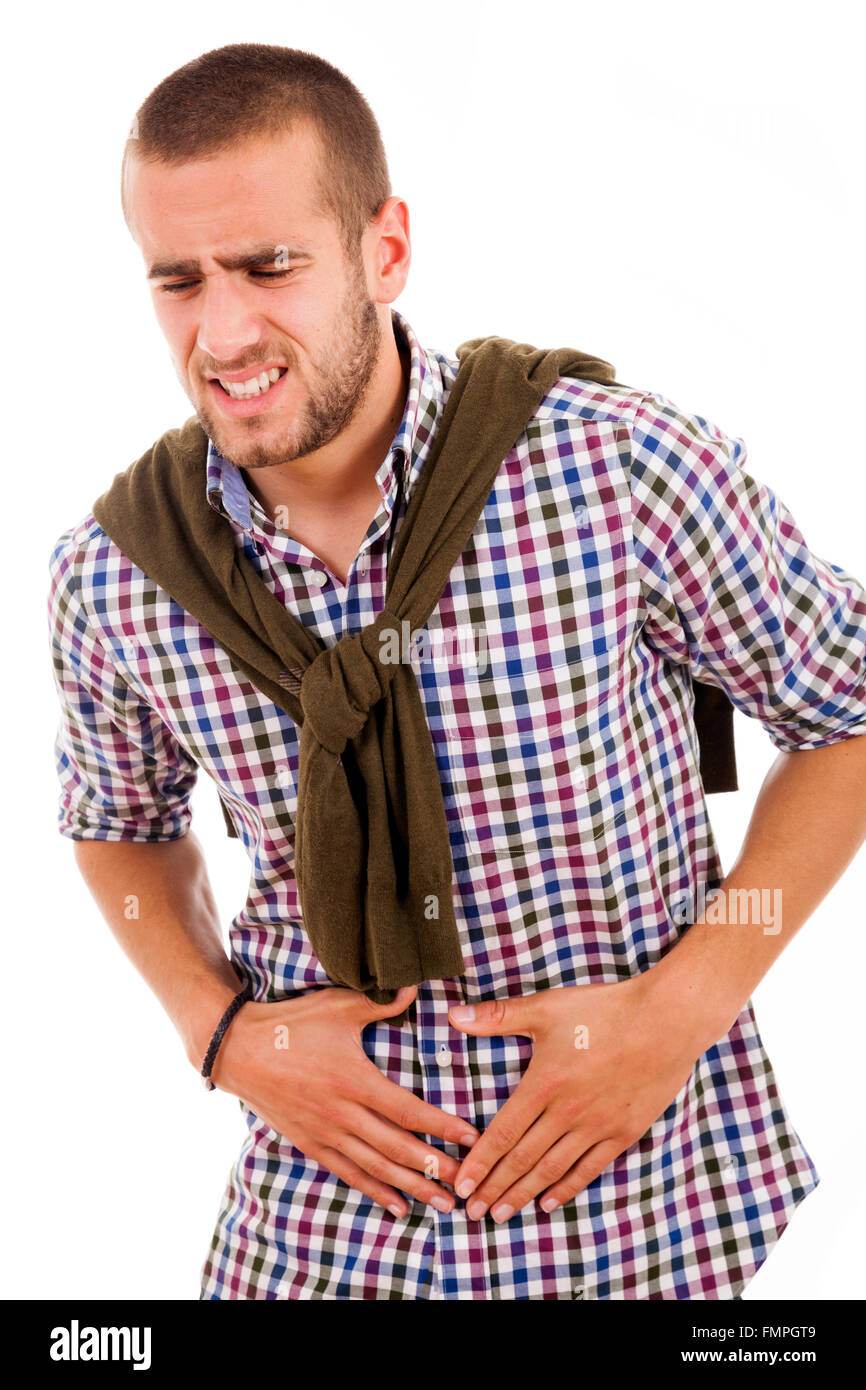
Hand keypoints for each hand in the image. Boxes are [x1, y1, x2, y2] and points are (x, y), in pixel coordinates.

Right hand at [213, 984, 478, 1219]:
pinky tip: (397, 1206)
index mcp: (355, 1080)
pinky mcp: (310, 1143)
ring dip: (412, 1186)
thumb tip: (415, 987)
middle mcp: (343, 1114)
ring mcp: (325, 1133)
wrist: (238, 1050)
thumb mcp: (339, 1006)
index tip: (471, 1138)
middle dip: (435, 1168)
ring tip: (442, 1203)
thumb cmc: (292, 1024)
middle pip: (398, 1148)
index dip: (442, 1127)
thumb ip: (380, 1003)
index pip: (408, 1111)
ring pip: (377, 1167)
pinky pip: (348, 1173)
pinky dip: (374, 1190)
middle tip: (466, 1185)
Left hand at [448, 975, 703, 1221]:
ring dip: (524, 1194)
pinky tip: (549, 1201)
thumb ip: (499, 1016)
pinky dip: (567, 1188)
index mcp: (544, 1084)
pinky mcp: (623, 1132)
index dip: (480, 1163)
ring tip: (502, 1214)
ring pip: (552, 1170)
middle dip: (494, 1188)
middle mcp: (567, 1112)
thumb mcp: (547, 1007)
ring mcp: (597, 1126)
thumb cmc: (605, 1010)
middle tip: (472, 1212)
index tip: (461, 1185)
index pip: (503, 1134)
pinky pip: (590, 1168)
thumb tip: (454, 1015)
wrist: (667, 1021)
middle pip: (522, 1159)